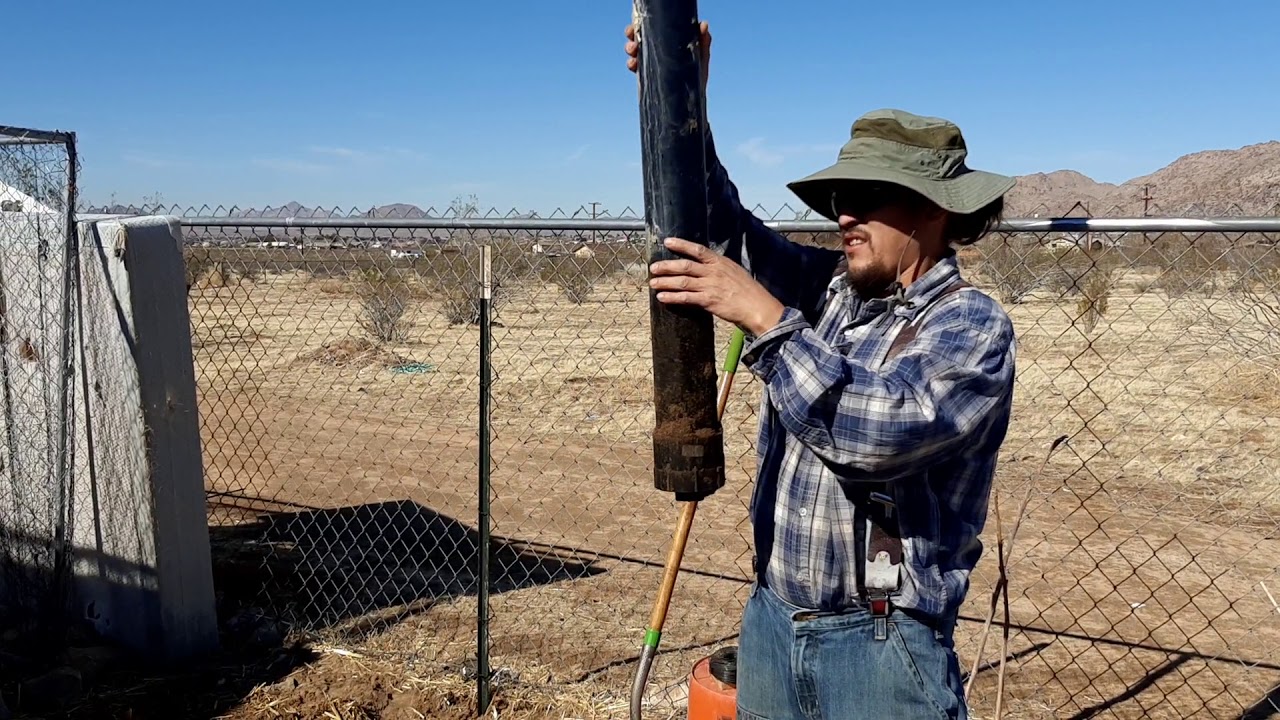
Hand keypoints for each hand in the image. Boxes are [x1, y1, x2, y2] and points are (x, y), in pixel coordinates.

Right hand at [625, 20, 710, 93]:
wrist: (688, 104)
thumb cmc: (698, 79)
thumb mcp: (701, 59)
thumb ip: (703, 43)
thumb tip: (704, 25)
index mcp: (669, 42)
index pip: (655, 28)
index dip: (645, 23)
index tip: (639, 22)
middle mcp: (658, 50)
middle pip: (640, 36)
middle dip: (632, 33)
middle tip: (630, 34)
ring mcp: (650, 63)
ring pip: (635, 50)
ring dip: (630, 47)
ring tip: (632, 51)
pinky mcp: (645, 76)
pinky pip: (634, 66)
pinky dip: (631, 63)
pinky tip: (633, 64)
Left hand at [649, 237, 783, 335]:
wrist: (758, 307)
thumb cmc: (749, 291)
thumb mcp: (735, 272)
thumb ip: (719, 269)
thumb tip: (705, 268)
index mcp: (720, 262)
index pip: (698, 250)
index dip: (681, 244)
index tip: (667, 241)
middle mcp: (714, 272)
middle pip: (685, 266)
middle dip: (667, 266)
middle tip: (653, 267)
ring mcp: (710, 286)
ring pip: (682, 282)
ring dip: (665, 282)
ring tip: (653, 283)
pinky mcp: (709, 301)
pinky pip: (686, 298)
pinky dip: (672, 297)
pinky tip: (662, 297)